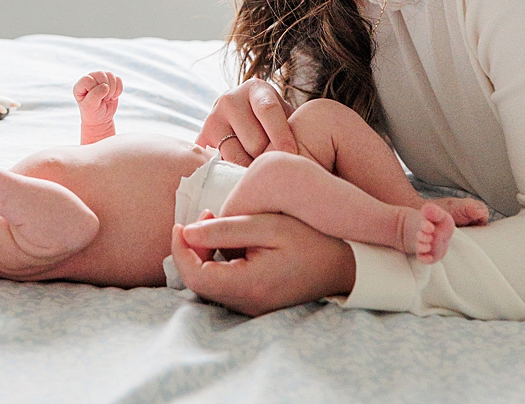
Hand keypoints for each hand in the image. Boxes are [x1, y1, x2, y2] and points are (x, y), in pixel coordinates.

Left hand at [73, 70, 121, 123]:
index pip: (87, 79)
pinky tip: (113, 97)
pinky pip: (118, 79)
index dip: (94, 88)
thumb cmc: (92, 112)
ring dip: (112, 89)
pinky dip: (119, 89)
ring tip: (107, 98)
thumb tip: (105, 86)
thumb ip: (95, 95)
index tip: (95, 99)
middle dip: (105, 88)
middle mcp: (90, 79)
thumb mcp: (90, 106)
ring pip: (110, 75)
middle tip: (103, 98)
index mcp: (80, 85)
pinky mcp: (111, 82)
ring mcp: (101, 79)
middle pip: (100, 74)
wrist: (101, 118)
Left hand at [170, 211, 356, 315]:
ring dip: (204, 256)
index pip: (194, 276)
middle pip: (198, 283)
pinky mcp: (256, 304)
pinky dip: (218, 264)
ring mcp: (251, 308)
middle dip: (192, 249)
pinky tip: (231, 243)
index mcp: (247, 285)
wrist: (344, 265)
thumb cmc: (311, 240)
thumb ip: (227, 229)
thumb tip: (188, 231)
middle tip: (205, 216)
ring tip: (217, 224)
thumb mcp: (270, 226)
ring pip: (209, 285)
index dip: (180, 250)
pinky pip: (224, 287)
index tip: (181, 224)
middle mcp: (245, 304)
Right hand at [195, 79, 299, 166]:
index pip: (268, 111)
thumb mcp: (285, 115)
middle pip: (253, 140)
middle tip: (280, 169)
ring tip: (264, 175)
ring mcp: (212, 118)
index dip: (281, 135)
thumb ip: (295, 127)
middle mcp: (229, 99)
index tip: (293, 155)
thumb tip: (306, 157)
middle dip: (268, 157)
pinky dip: (233, 175)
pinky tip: (244, 178)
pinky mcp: (201, 139)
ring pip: (235, 156)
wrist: (241, 116)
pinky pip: (219, 165)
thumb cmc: (273, 121)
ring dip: (251, 168)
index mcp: (255, 89)